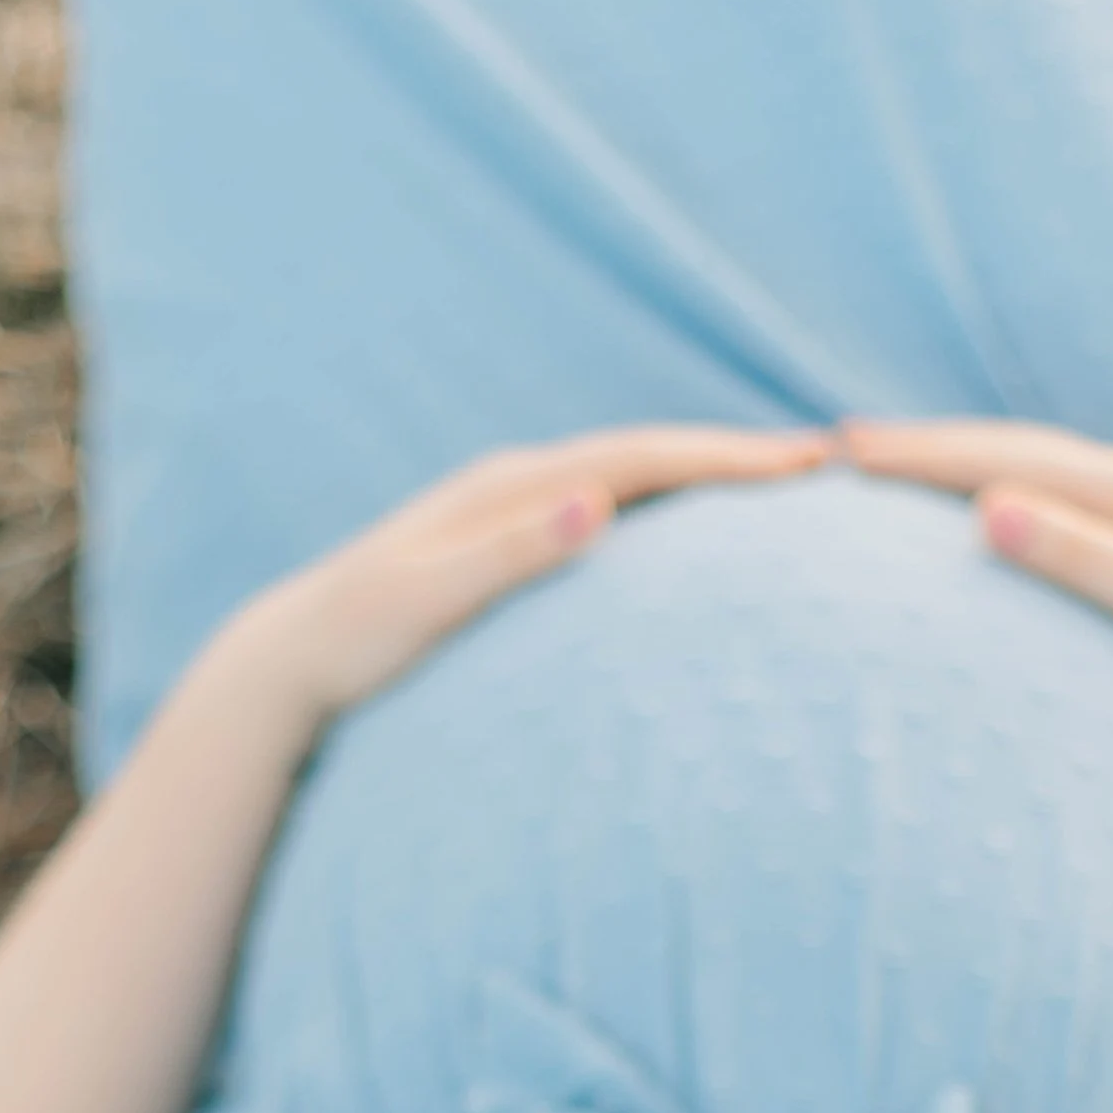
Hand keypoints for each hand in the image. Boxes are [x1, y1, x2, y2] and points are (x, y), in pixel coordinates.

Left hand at [221, 421, 830, 733]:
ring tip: (780, 487)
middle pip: (646, 453)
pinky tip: (695, 536)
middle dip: (734, 455)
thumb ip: (509, 556)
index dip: (725, 458)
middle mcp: (514, 484)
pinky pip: (608, 510)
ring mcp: (509, 508)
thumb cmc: (355, 644)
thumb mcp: (426, 603)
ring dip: (703, 475)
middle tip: (824, 462)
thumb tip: (593, 505)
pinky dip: (663, 509)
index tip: (804, 463)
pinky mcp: (505, 541)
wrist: (289, 659)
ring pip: (629, 477)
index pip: (639, 459)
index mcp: (509, 489)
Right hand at [837, 418, 1112, 725]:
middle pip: (1017, 451)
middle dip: (930, 451)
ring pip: (1046, 471)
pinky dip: (1021, 495)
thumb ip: (1078, 557)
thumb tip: (988, 508)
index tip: (839, 450)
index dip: (918, 456)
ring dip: (972, 466)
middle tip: (846, 448)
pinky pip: (1075, 500)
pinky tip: (1011, 514)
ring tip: (909, 473)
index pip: (1002, 460)